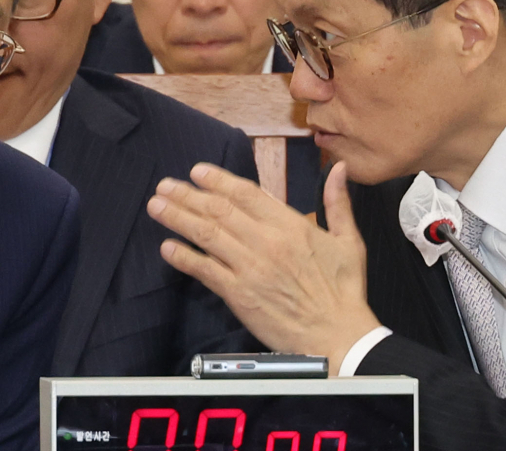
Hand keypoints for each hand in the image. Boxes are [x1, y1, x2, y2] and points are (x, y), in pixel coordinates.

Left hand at [147, 161, 381, 373]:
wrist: (338, 336)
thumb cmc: (344, 290)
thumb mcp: (349, 240)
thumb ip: (338, 202)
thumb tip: (337, 168)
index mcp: (291, 225)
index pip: (246, 193)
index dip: (217, 180)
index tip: (197, 171)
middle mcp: (267, 242)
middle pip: (219, 210)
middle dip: (187, 195)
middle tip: (164, 185)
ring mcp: (250, 268)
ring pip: (207, 235)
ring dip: (178, 218)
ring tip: (156, 206)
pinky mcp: (239, 295)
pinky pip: (205, 271)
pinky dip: (184, 258)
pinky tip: (167, 247)